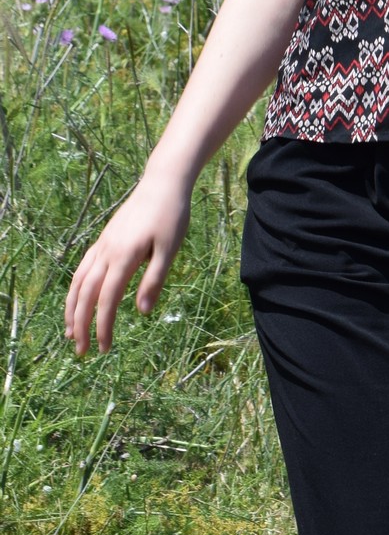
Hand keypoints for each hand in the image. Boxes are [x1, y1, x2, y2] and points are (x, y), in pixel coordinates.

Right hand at [65, 169, 191, 356]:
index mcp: (124, 256)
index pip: (107, 300)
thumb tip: (141, 313)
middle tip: (81, 352)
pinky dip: (75, 289)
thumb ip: (154, 280)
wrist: (162, 182)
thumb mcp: (170, 248)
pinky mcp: (103, 240)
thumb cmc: (171, 215)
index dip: (103, 326)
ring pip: (78, 281)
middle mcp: (107, 252)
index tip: (104, 348)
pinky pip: (82, 268)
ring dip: (72, 309)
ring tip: (70, 333)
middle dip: (81, 325)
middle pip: (85, 294)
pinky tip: (77, 299)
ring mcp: (102, 245)